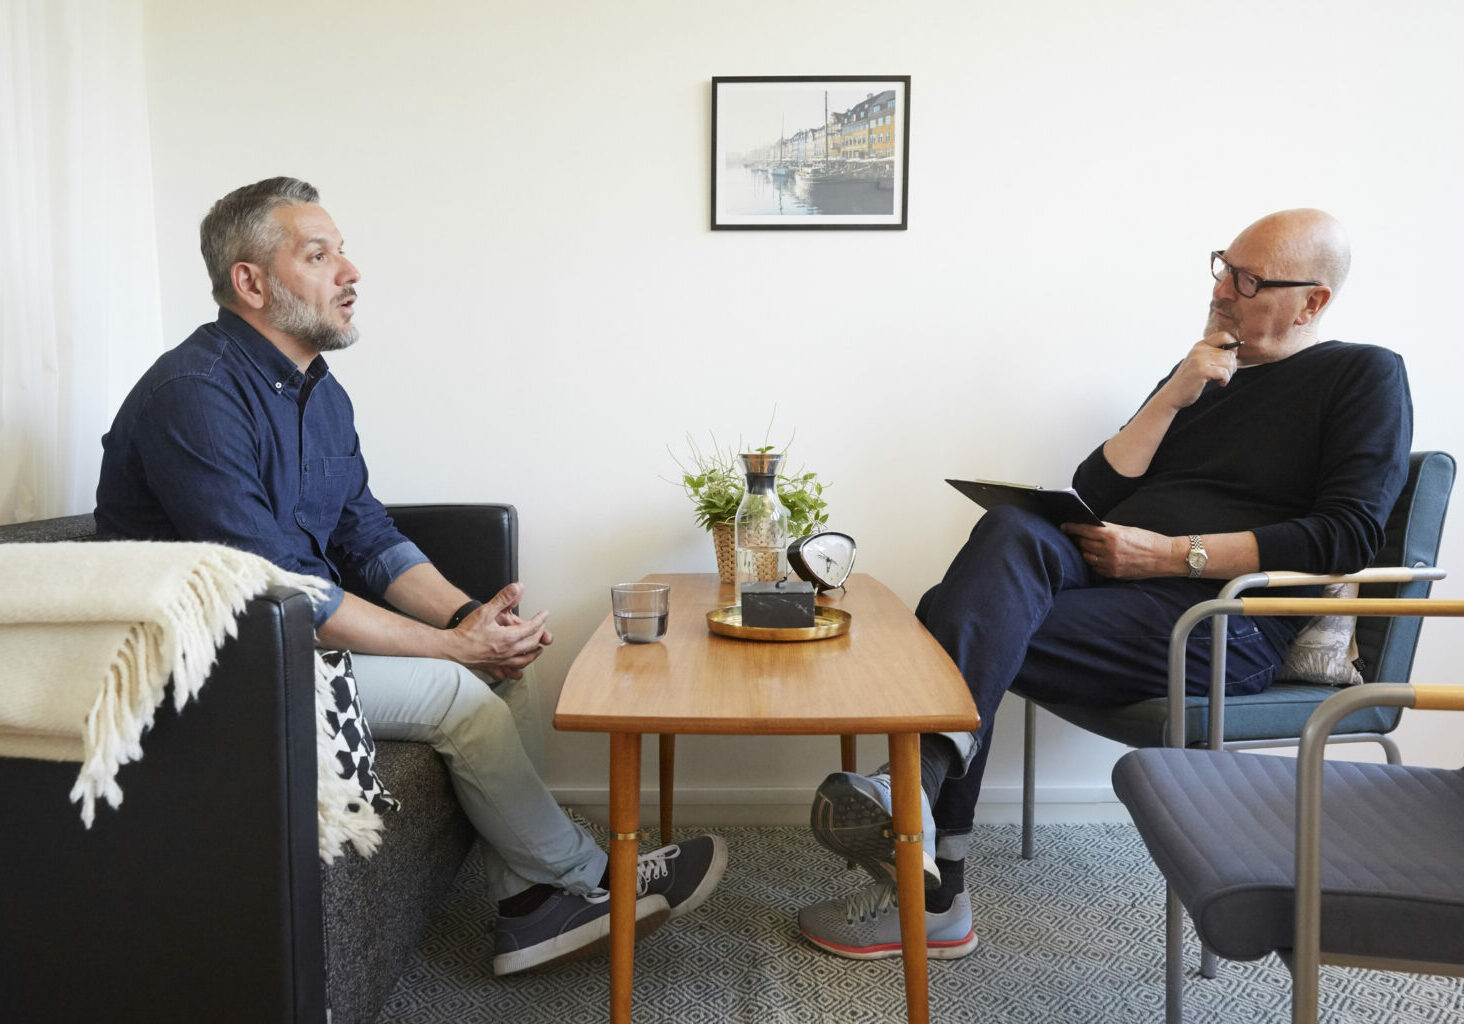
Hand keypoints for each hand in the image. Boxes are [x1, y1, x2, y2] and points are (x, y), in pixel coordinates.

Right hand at [453, 582, 550, 679]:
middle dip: (539, 634)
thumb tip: (517, 588)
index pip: (532, 628)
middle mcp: (508, 651)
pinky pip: (511, 672)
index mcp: (508, 637)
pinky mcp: (494, 667)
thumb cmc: (467, 631)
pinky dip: (519, 670)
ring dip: (534, 653)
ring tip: (538, 648)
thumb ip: (503, 598)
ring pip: (525, 660)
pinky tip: (519, 669)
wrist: (452, 648)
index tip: (544, 614)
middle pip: (532, 644)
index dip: (540, 620)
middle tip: (541, 627)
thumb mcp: (486, 610)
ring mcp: (502, 662)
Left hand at [1061, 522, 1180, 578]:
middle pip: (1083, 544)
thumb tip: (1092, 527)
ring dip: (1084, 551)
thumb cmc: (1147, 540)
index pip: (1084, 530)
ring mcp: (1110, 564)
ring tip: (1083, 546)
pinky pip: (1096, 568)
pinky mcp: (1113, 574)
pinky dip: (1093, 562)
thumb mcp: (1126, 530)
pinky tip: (1095, 557)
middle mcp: (1108, 551)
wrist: (1164, 557)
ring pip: (1087, 557)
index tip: (1064, 526)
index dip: (1072, 527)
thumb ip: (1108, 529)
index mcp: (1112, 536)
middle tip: (1072, 535)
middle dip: (1077, 539)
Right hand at [1158, 333, 1240, 409]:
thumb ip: (1213, 354)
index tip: (1230, 358)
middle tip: (1226, 374)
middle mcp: (1199, 350)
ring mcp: (1200, 360)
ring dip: (1229, 374)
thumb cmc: (1189, 380)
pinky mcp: (1202, 371)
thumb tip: (1236, 350)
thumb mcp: (1199, 362)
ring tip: (1222, 379)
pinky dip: (1225, 379)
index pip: (1223, 335)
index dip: (1233, 345)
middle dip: (1232, 366)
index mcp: (1200, 345)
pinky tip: (1220, 383)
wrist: (1173, 394)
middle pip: (1229, 353)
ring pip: (1228, 362)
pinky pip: (1224, 372)